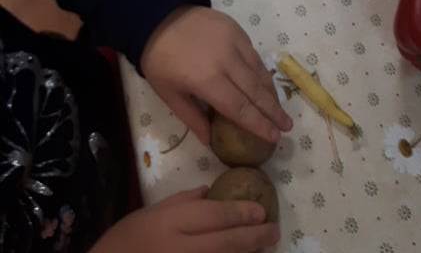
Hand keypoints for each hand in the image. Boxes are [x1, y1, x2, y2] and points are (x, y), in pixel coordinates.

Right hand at [91, 187, 279, 252]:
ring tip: (265, 247)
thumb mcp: (152, 212)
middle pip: (226, 242)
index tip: (261, 210)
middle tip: (275, 231)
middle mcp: (181, 248)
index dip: (241, 213)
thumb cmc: (126, 238)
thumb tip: (211, 192)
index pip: (214, 216)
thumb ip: (183, 201)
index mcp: (171, 222)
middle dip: (254, 237)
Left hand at [141, 7, 291, 144]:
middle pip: (256, 91)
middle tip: (288, 126)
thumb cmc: (160, 60)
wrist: (158, 16)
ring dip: (271, 91)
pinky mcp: (236, 29)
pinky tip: (265, 82)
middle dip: (274, 111)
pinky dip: (261, 70)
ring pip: (259, 71)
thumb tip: (211, 142)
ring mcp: (234, 42)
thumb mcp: (169, 94)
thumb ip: (193, 118)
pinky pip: (254, 54)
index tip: (275, 137)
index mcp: (207, 81)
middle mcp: (226, 61)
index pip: (240, 108)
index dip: (259, 124)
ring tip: (279, 108)